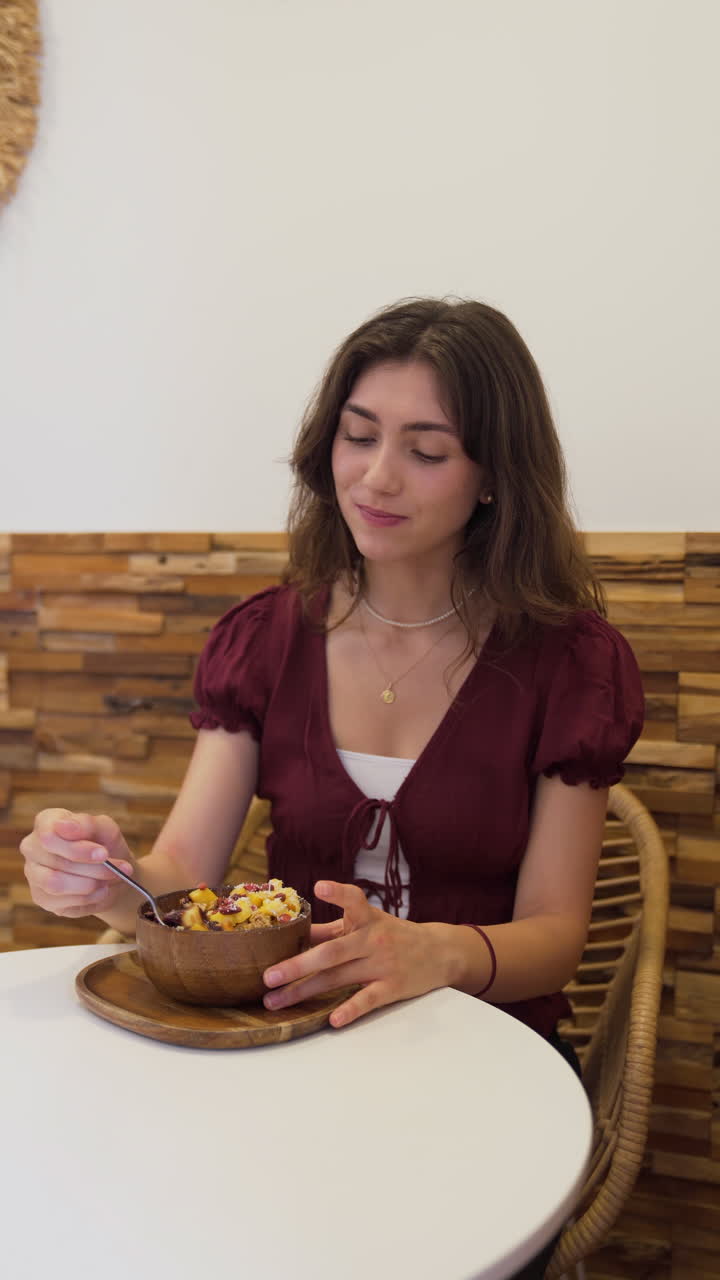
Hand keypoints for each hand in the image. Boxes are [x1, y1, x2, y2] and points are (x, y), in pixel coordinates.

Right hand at [20, 808, 135, 918]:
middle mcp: (33, 847)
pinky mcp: (41, 897)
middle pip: (56, 860)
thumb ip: (87, 823)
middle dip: (94, 867)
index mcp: (46, 822)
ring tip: (110, 878)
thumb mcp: (105, 829)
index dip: (77, 847)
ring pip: (56, 883)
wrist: (113, 873)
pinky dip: (88, 897)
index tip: (103, 853)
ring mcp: (34, 873)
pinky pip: (62, 901)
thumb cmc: (105, 845)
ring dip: (91, 883)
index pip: (49, 834)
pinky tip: (101, 890)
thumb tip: (64, 826)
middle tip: (118, 868)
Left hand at [262, 880, 450, 1027]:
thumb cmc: (392, 935)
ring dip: (304, 991)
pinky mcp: (393, 987)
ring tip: (275, 1002)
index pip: (353, 901)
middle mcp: (373, 939)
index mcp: (366, 918)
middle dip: (297, 965)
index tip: (319, 886)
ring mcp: (383, 964)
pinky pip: (368, 999)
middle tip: (268, 976)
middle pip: (331, 952)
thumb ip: (331, 929)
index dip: (338, 894)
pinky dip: (350, 1009)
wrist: (439, 952)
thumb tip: (292, 932)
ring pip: (338, 978)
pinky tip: (332, 1020)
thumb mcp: (367, 924)